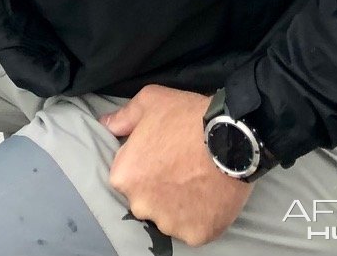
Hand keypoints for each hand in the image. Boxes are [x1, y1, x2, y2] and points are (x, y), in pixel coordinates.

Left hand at [102, 85, 251, 246]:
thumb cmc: (186, 116)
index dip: (143, 164)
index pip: (126, 176)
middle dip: (158, 187)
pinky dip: (200, 217)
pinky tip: (208, 196)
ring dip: (178, 204)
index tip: (161, 154)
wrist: (232, 136)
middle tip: (179, 167)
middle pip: (145, 200)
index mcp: (124, 176)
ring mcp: (169, 223)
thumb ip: (123, 117)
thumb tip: (105, 125)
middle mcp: (140, 205)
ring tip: (196, 180)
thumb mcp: (149, 101)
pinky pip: (193, 228)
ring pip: (168, 217)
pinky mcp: (196, 235)